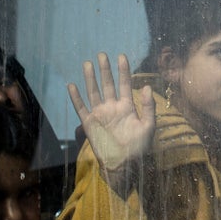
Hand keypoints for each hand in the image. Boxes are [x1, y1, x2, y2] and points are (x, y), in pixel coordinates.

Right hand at [68, 53, 155, 170]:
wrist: (124, 165)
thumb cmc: (139, 147)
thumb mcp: (149, 126)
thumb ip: (149, 106)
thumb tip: (146, 86)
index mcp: (128, 107)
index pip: (125, 84)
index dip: (124, 71)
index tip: (122, 56)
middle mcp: (113, 108)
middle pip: (108, 85)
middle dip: (105, 70)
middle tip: (102, 54)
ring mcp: (100, 115)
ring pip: (94, 92)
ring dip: (90, 78)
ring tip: (87, 63)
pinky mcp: (89, 124)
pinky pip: (81, 108)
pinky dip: (76, 97)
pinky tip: (72, 85)